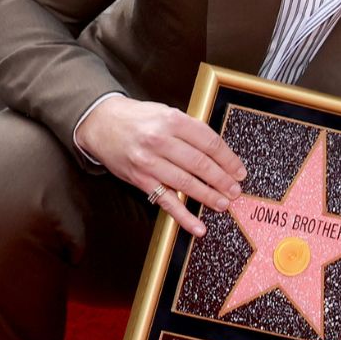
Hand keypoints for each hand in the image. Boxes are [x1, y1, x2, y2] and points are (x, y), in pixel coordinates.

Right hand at [74, 95, 246, 235]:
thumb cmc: (139, 119)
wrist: (100, 123)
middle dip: (222, 180)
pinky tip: (198, 226)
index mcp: (172, 120)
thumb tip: (220, 154)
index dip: (228, 159)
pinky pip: (166, 201)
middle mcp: (160, 141)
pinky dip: (184, 216)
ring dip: (209, 197)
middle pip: (200, 164)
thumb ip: (190, 130)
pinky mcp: (140, 179)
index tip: (239, 171)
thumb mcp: (166, 113)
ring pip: (186, 183)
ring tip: (224, 204)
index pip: (209, 142)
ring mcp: (149, 162)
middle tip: (235, 190)